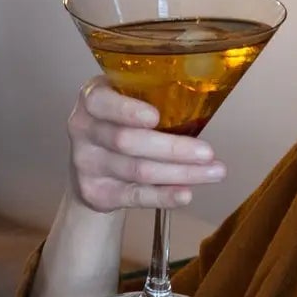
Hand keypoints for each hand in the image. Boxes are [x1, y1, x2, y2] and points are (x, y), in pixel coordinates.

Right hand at [67, 77, 225, 213]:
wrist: (91, 164)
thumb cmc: (119, 123)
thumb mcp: (125, 101)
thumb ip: (150, 101)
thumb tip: (203, 110)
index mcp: (92, 99)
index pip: (102, 103)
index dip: (127, 111)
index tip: (155, 117)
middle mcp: (83, 129)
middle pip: (128, 142)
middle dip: (173, 149)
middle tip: (208, 153)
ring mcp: (87, 163)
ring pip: (138, 171)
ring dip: (180, 173)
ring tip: (213, 172)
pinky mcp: (96, 192)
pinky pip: (135, 196)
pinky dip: (163, 197)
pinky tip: (185, 194)